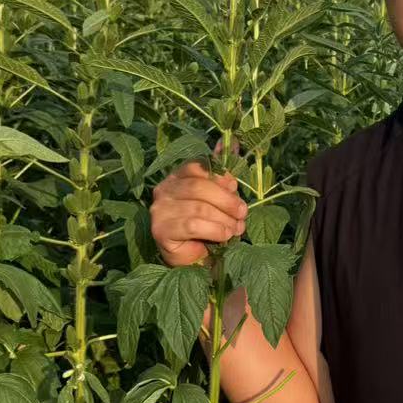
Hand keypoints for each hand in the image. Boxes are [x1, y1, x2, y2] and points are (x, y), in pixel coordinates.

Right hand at [149, 145, 246, 267]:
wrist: (196, 259)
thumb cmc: (209, 225)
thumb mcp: (220, 197)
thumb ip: (224, 174)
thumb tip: (235, 143)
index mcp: (178, 176)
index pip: (199, 165)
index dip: (221, 178)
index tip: (235, 190)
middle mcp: (164, 189)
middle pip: (199, 186)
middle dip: (227, 200)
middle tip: (242, 213)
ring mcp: (159, 209)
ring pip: (198, 207)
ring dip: (223, 219)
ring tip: (235, 229)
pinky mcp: (160, 230)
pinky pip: (192, 225)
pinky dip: (214, 230)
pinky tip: (223, 236)